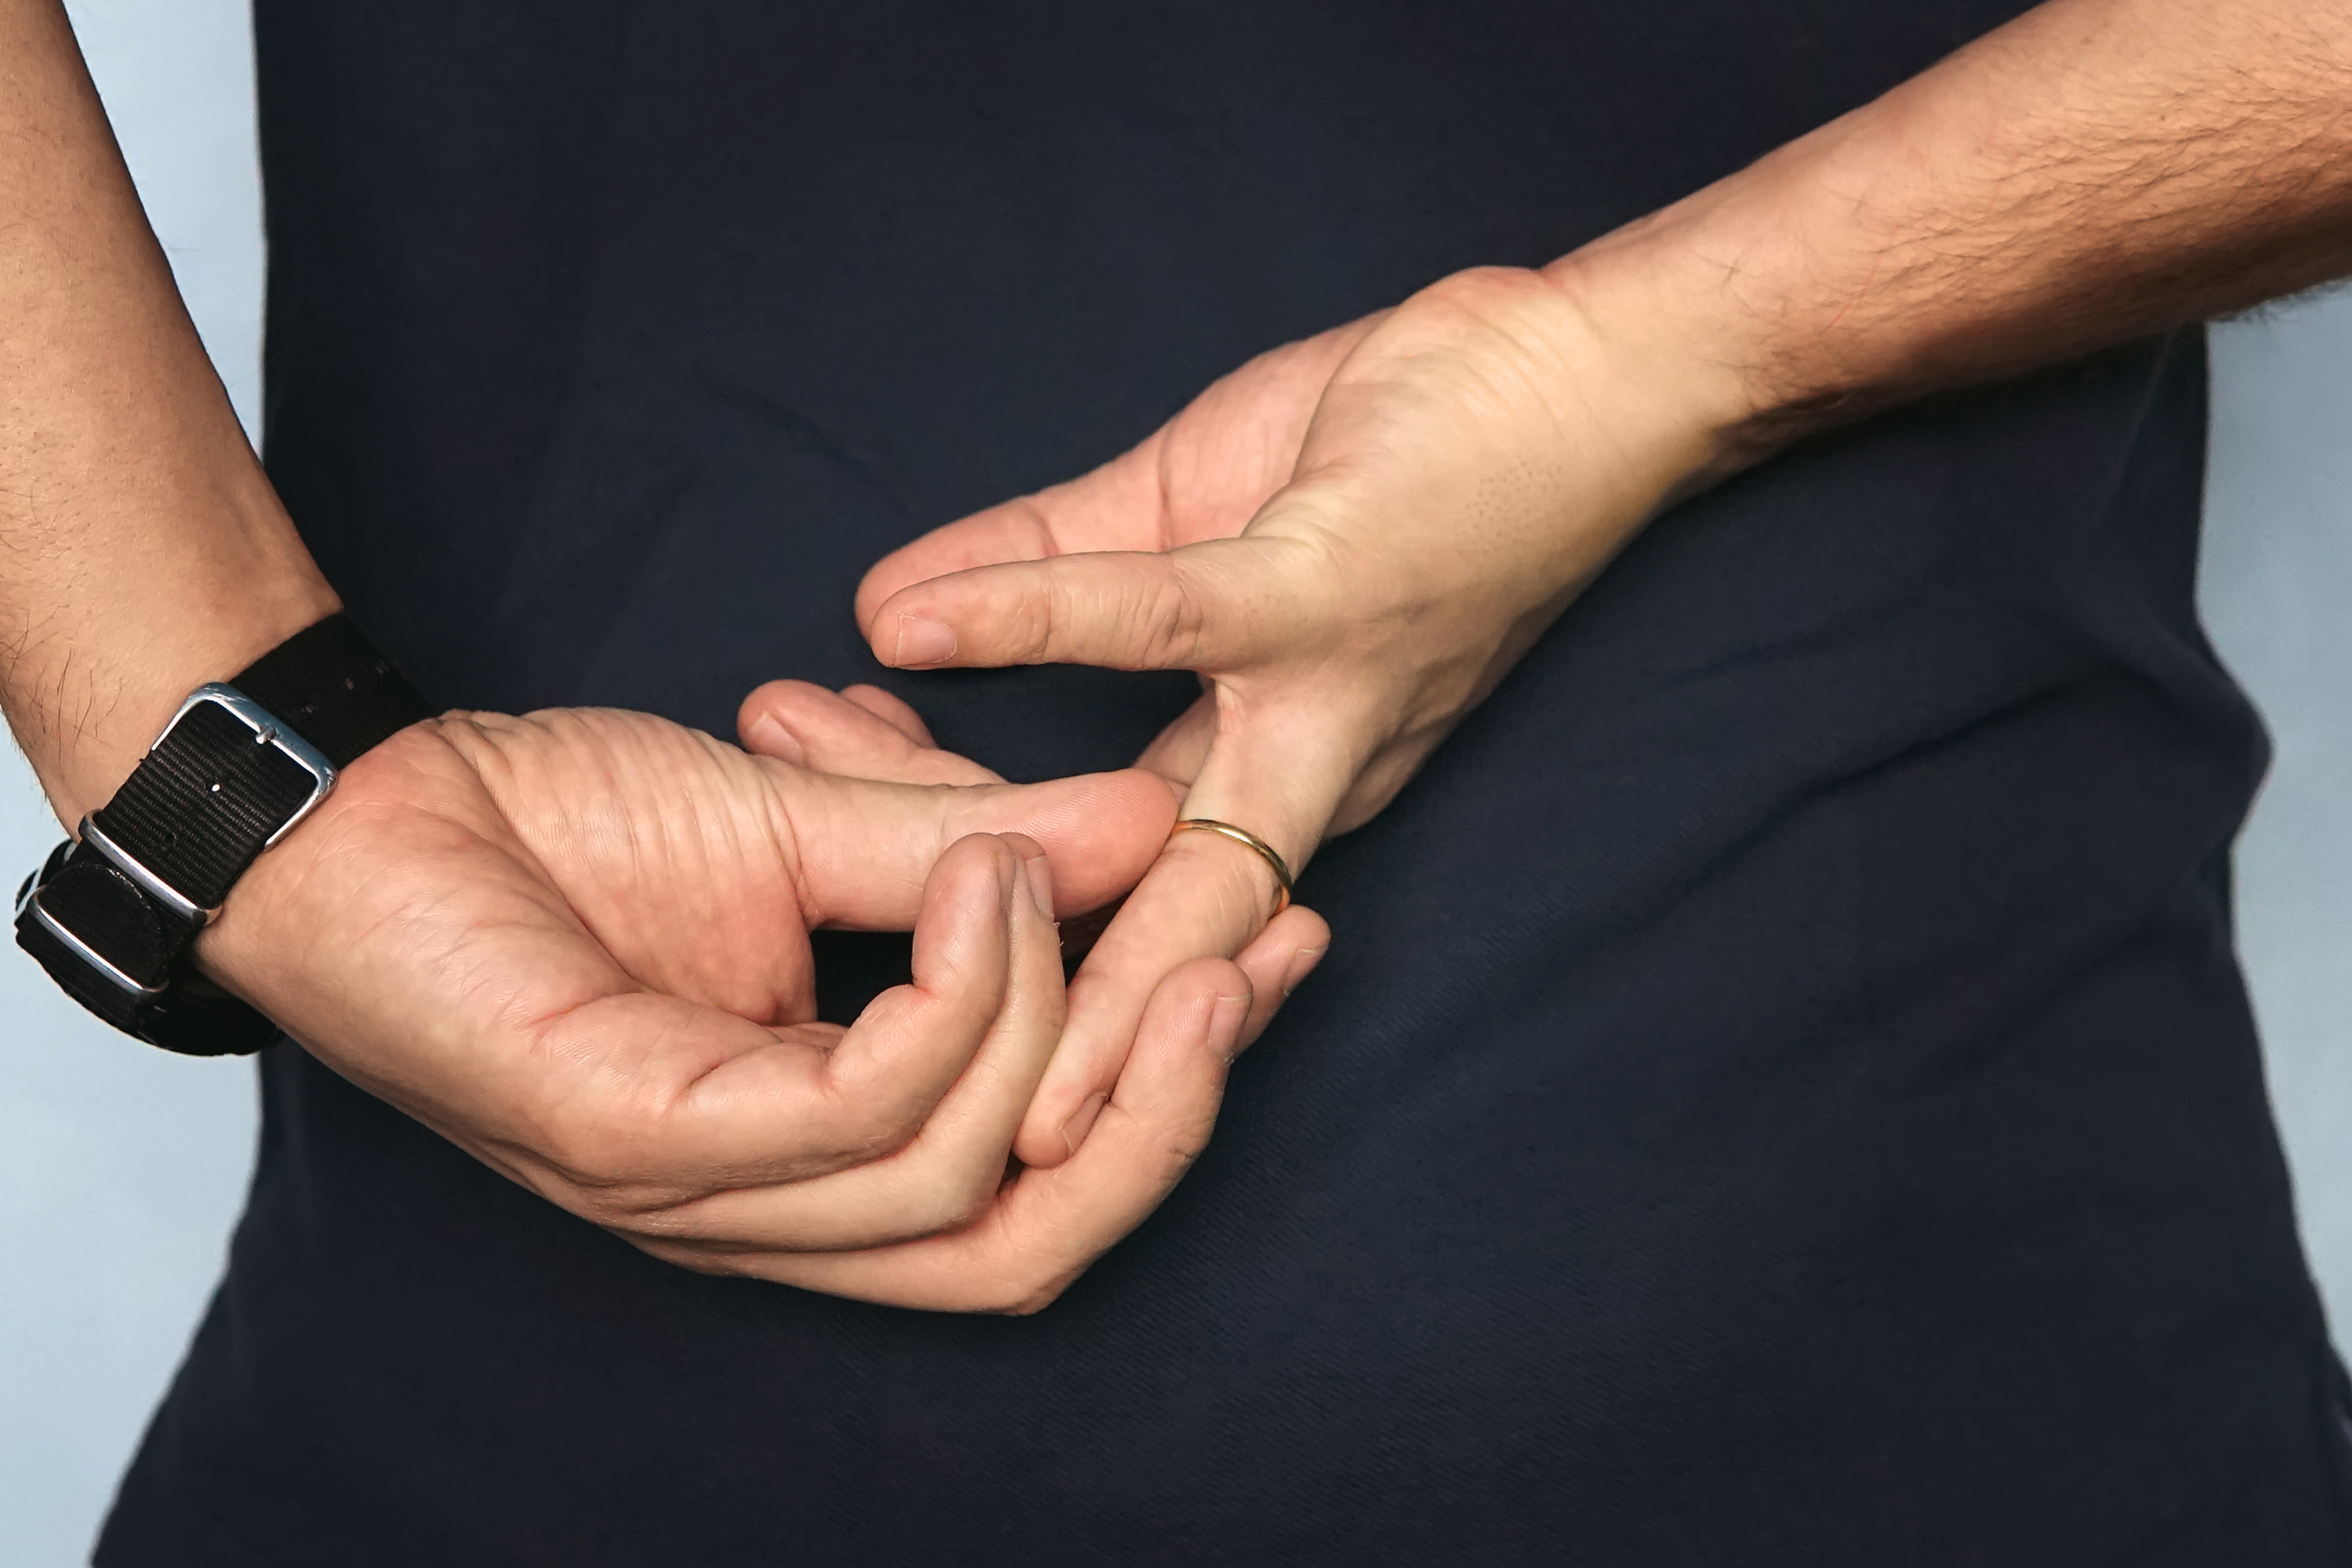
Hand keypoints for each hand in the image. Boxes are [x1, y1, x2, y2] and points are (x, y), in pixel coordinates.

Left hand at [194, 704, 1229, 1304]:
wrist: (357, 803)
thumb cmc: (550, 830)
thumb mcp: (801, 822)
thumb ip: (966, 843)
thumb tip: (1146, 822)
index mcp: (813, 1156)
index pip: (1032, 1191)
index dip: (1176, 1087)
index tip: (1274, 936)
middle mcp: (766, 1211)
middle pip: (1021, 1245)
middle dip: (1162, 1110)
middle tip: (1246, 956)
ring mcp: (697, 1193)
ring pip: (954, 1183)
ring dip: (1047, 1018)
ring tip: (1043, 866)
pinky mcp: (633, 1138)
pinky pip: (853, 1114)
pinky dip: (950, 1001)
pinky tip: (970, 877)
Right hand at [780, 264, 1733, 1166]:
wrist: (1599, 375)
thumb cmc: (1405, 454)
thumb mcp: (1190, 523)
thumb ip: (1042, 568)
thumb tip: (885, 606)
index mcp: (1272, 783)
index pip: (1093, 884)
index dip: (961, 901)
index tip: (802, 843)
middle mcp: (1304, 785)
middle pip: (1148, 949)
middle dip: (1009, 1016)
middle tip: (838, 1028)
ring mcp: (1322, 705)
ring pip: (1188, 870)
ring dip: (1052, 935)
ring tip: (917, 978)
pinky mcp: (1332, 597)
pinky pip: (1168, 625)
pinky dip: (1038, 627)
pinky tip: (918, 634)